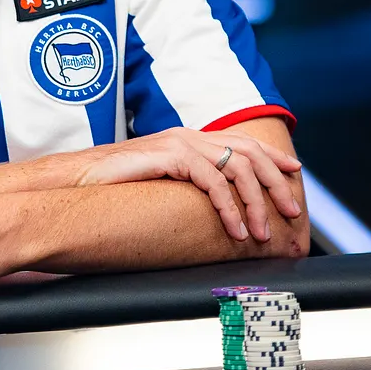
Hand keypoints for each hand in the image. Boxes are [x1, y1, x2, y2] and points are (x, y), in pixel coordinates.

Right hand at [76, 127, 302, 241]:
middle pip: (248, 152)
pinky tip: (234, 229)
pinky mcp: (168, 156)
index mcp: (187, 140)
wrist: (75, 179)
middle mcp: (187, 136)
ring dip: (255, 202)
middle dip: (276, 183)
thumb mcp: (158, 185)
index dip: (272, 157)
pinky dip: (229, 208)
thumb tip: (210, 211)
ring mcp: (178, 143)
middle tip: (291, 213)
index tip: (295, 172)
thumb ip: (184, 187)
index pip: (241, 141)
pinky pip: (212, 181)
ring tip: (262, 233)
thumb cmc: (111, 188)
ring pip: (237, 167)